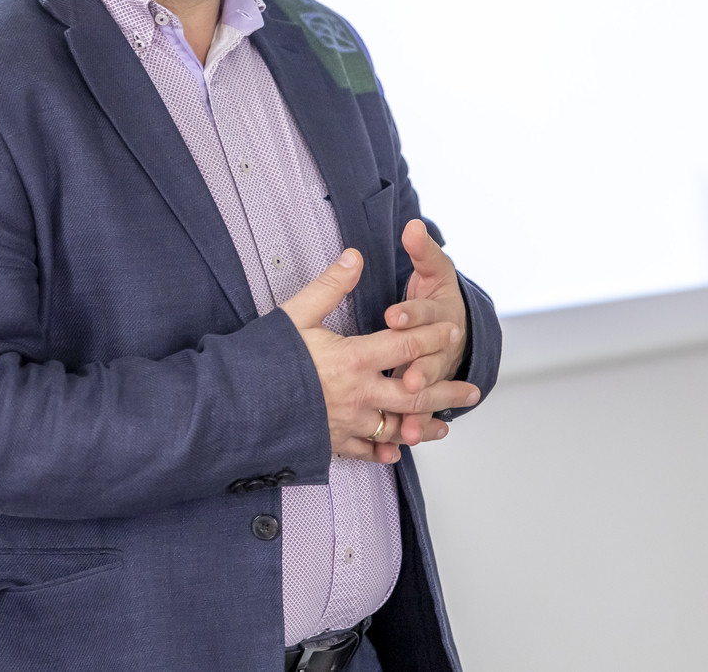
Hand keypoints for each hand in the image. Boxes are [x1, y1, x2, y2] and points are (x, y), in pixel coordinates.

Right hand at [282, 249, 479, 464]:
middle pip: (415, 393)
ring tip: (445, 425)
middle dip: (447, 390)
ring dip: (425, 425)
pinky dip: (385, 451)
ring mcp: (347, 422)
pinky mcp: (332, 442)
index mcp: (354, 358)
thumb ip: (330, 286)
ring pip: (398, 427)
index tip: (452, 330)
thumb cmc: (263, 358)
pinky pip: (366, 451)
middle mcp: (359, 394)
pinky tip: (397, 451)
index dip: (433, 335)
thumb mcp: (296, 314)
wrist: (236, 405)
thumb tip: (355, 256)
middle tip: (472, 389)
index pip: (407, 345)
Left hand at [382, 220, 469, 445]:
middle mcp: (439, 345)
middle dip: (420, 368)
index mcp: (438, 313)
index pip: (424, 312)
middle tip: (406, 377)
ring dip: (420, 406)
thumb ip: (423, 250)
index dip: (410, 314)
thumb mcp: (433, 269)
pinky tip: (403, 440)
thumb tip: (413, 225)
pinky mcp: (427, 391)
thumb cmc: (439, 295)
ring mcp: (435, 370)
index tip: (393, 316)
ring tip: (407, 424)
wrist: (460, 325)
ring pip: (428, 390)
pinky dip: (414, 427)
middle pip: (430, 357)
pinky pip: (421, 411)